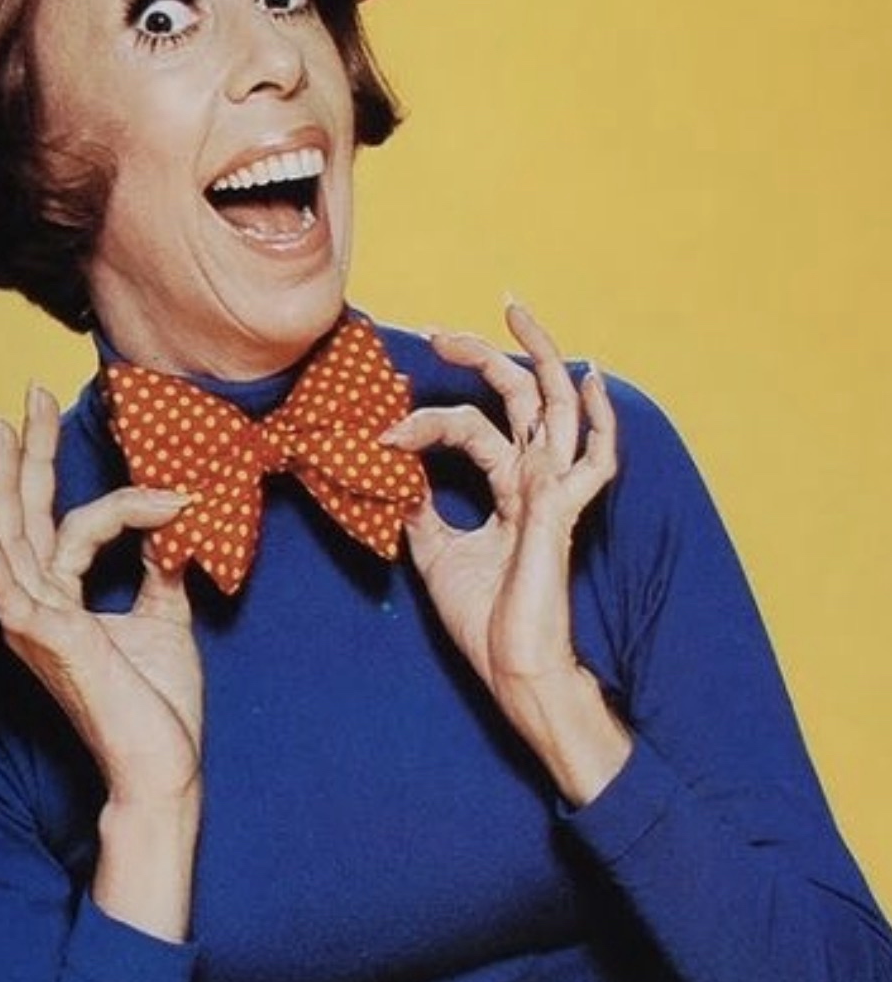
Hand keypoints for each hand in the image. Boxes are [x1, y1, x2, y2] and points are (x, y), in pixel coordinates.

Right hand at [0, 385, 202, 809]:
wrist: (159, 766)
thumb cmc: (156, 706)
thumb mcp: (165, 621)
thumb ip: (160, 571)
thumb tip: (173, 524)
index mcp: (60, 602)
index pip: (71, 527)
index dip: (122, 497)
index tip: (176, 488)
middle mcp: (38, 608)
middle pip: (23, 516)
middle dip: (26, 454)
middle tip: (28, 396)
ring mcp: (37, 626)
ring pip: (16, 539)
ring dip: (10, 481)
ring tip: (4, 428)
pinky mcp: (50, 644)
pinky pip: (16, 594)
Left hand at [383, 302, 630, 803]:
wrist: (516, 671)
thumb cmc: (488, 622)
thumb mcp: (437, 556)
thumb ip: (422, 512)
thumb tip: (394, 477)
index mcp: (510, 488)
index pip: (475, 427)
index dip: (427, 416)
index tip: (383, 427)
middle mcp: (536, 480)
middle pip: (519, 397)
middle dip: (483, 353)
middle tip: (439, 331)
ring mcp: (554, 492)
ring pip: (552, 406)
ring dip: (532, 355)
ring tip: (510, 311)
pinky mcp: (561, 513)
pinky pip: (590, 458)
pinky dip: (597, 419)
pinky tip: (592, 381)